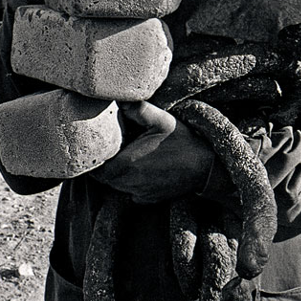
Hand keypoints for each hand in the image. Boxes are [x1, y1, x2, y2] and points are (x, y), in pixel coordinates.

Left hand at [90, 101, 216, 203]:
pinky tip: (146, 167)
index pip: (95, 168)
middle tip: (116, 147)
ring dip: (120, 172)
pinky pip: (132, 191)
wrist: (205, 166)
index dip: (95, 157)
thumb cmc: (183, 142)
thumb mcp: (162, 120)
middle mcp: (128, 184)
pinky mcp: (149, 200)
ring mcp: (139, 194)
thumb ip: (138, 109)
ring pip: (117, 185)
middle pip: (104, 177)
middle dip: (107, 163)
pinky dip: (133, 181)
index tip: (101, 146)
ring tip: (132, 155)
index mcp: (125, 165)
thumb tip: (120, 100)